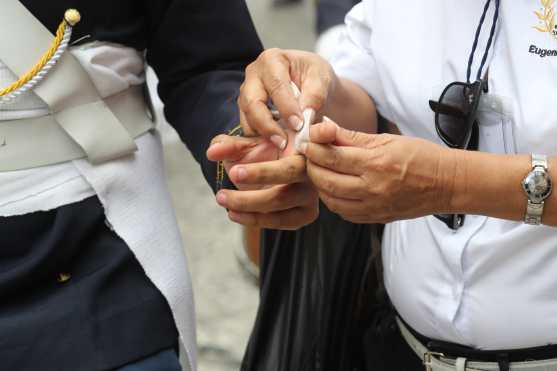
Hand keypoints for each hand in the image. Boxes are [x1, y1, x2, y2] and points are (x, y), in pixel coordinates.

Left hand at [207, 133, 318, 229]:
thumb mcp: (246, 145)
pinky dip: (254, 220)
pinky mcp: (305, 214)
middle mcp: (313, 174)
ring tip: (222, 199)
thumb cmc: (264, 150)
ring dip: (247, 207)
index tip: (234, 173)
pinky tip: (234, 213)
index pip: (287, 167)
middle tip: (222, 192)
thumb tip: (212, 152)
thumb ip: (229, 145)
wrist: (275, 165)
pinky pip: (280, 222)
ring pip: (279, 207)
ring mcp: (311, 196)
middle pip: (283, 192)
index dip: (261, 173)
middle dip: (250, 195)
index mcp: (304, 152)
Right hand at [238, 48, 336, 147]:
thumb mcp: (322, 78)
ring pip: (247, 118)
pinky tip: (275, 147)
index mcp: (272, 59)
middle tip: (284, 143)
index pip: (276, 86)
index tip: (299, 126)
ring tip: (281, 147)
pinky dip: (260, 139)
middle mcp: (253, 75)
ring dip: (262, 135)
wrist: (311, 84)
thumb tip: (306, 114)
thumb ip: (315, 94)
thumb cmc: (315, 77)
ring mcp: (247, 93)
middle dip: (267, 125)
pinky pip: (248, 127)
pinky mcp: (247, 111)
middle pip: (252, 103)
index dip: (286, 108)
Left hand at [301, 119, 455, 223]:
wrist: (446, 184)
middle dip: (311, 166)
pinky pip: (343, 212)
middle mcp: (372, 188)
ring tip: (320, 170)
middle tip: (309, 155)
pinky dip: (332, 200)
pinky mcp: (374, 218)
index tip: (307, 141)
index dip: (313, 148)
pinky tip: (334, 187)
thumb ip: (351, 136)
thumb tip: (323, 127)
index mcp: (376, 163)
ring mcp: (373, 207)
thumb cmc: (420, 156)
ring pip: (330, 199)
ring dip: (319, 184)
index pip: (331, 157)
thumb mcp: (386, 139)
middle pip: (325, 180)